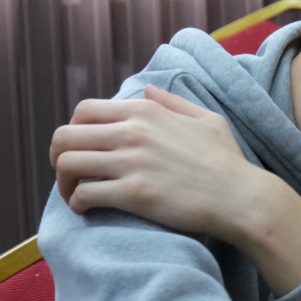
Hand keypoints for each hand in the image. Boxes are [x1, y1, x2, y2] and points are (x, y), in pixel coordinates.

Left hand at [50, 86, 300, 294]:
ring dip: (63, 181)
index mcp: (146, 112)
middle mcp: (133, 133)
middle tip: (68, 173)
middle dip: (58, 155)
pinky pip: (84, 194)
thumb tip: (145, 90)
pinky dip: (77, 203)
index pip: (85, 110)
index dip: (74, 130)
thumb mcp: (207, 120)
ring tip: (74, 194)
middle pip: (66, 136)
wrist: (242, 198)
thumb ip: (173, 102)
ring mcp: (132, 163)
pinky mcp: (134, 194)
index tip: (82, 148)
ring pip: (68, 164)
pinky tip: (86, 210)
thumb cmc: (228, 162)